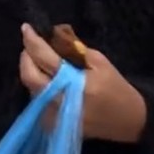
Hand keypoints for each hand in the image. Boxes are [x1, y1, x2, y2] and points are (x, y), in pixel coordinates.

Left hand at [19, 23, 147, 142]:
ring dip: (31, 71)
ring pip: (30, 88)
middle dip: (26, 58)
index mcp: (74, 83)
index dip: (32, 42)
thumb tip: (53, 36)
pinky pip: (36, 101)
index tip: (26, 29)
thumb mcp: (101, 62)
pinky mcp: (52, 124)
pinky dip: (38, 87)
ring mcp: (53, 115)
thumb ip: (75, 49)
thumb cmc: (116, 88)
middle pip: (28, 76)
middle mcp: (59, 100)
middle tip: (31, 47)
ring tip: (40, 61)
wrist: (128, 121)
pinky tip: (48, 80)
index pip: (44, 58)